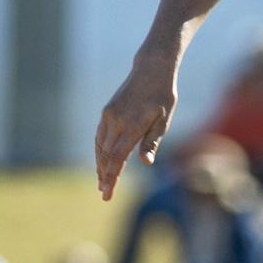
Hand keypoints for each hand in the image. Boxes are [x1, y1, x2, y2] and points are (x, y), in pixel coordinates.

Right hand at [94, 51, 179, 199]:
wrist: (151, 69)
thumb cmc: (162, 97)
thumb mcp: (163, 120)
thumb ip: (151, 141)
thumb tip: (145, 163)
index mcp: (132, 125)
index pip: (117, 158)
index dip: (111, 177)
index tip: (107, 193)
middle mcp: (116, 121)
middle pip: (105, 155)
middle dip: (104, 176)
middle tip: (104, 193)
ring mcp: (109, 115)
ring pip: (99, 146)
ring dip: (100, 165)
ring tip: (102, 181)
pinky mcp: (107, 112)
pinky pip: (99, 136)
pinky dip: (99, 151)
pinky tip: (102, 161)